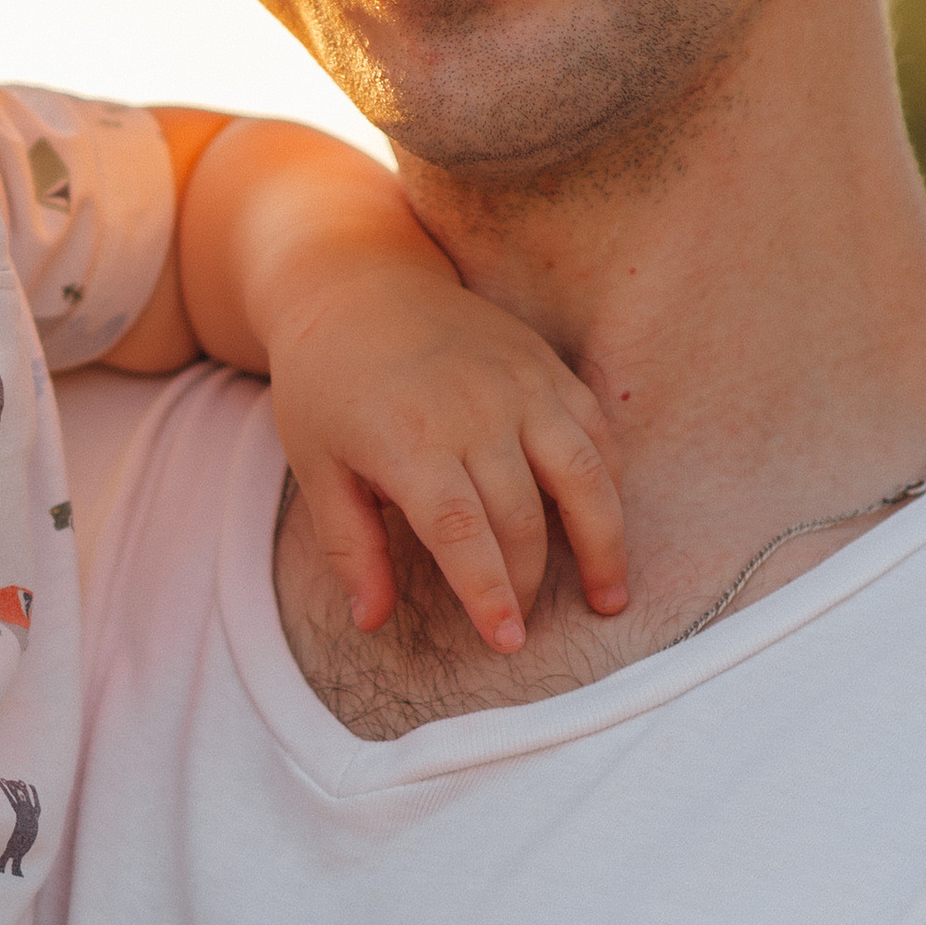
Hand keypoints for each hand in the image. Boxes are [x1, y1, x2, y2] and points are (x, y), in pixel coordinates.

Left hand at [266, 258, 625, 648]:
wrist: (356, 282)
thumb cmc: (326, 382)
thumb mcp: (316, 465)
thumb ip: (350, 547)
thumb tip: (371, 623)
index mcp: (410, 439)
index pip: (464, 534)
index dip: (489, 593)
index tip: (506, 641)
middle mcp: (476, 410)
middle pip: (523, 517)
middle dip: (528, 583)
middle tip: (523, 628)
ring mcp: (520, 384)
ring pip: (584, 476)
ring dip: (603, 543)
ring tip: (608, 598)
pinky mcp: (546, 367)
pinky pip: (596, 433)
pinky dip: (609, 484)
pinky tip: (605, 524)